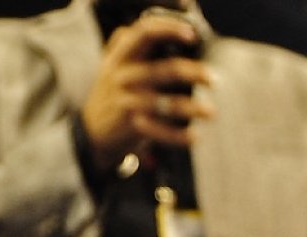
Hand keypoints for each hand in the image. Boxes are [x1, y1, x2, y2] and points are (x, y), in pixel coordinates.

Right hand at [79, 12, 212, 170]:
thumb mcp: (117, 62)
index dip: (169, 29)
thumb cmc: (117, 90)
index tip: (192, 34)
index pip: (145, 32)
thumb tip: (174, 29)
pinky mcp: (132, 125)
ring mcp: (128, 101)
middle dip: (194, 73)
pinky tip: (196, 137)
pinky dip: (180, 135)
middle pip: (165, 69)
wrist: (93, 128)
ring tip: (211, 112)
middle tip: (214, 80)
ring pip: (167, 103)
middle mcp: (124, 75)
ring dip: (193, 108)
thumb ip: (136, 45)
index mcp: (123, 54)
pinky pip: (161, 131)